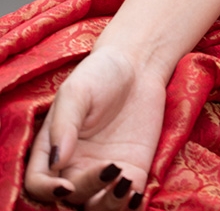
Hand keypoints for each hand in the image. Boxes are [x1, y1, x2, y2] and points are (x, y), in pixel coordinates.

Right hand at [24, 46, 165, 207]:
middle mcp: (74, 167)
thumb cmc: (101, 74)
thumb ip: (65, 124)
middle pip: (70, 199)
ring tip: (125, 183)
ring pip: (97, 207)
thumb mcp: (77, 91)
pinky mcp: (132, 171)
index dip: (48, 192)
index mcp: (52, 150)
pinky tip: (136, 193)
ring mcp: (103, 172)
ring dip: (108, 206)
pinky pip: (125, 200)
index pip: (39, 184)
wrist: (139, 65)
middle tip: (111, 168)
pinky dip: (129, 204)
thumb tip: (58, 161)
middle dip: (88, 191)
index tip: (66, 185)